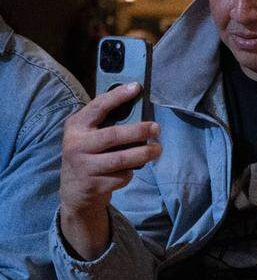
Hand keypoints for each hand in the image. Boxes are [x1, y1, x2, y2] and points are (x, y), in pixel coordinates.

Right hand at [60, 84, 160, 258]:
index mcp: (76, 126)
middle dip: (139, 131)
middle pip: (113, 135)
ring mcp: (85, 166)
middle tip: (157, 128)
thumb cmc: (89, 156)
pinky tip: (131, 170)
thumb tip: (137, 106)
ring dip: (144, 153)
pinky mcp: (95, 185)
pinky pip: (122, 176)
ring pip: (121, 159)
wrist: (75, 193)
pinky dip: (131, 172)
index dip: (117, 96)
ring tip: (158, 149)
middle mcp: (77, 145)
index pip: (98, 107)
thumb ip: (105, 123)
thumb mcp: (88, 136)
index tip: (137, 87)